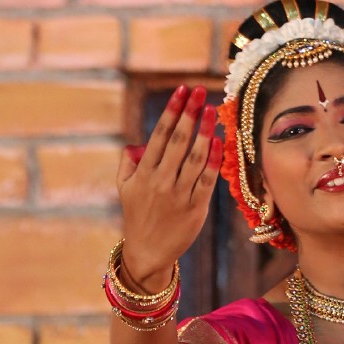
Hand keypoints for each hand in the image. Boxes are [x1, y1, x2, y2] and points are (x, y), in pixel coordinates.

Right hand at [116, 83, 223, 287]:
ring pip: (195, 158)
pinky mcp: (195, 209)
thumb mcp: (125, 188)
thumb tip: (137, 143)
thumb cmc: (137, 215)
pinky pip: (206, 181)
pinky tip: (219, 142)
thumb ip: (128, 163)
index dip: (172, 111)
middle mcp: (161, 180)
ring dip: (204, 131)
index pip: (160, 134)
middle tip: (200, 91)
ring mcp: (179, 195)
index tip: (182, 91)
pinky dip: (213, 161)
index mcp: (144, 172)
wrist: (147, 252)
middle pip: (179, 141)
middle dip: (190, 113)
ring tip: (212, 111)